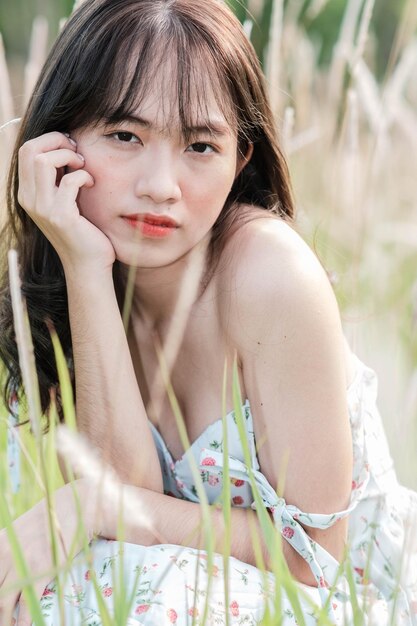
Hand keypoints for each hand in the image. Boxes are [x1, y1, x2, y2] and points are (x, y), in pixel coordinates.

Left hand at [0, 479, 92, 625]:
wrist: (75, 508)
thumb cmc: (50, 519)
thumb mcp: (20, 531)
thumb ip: (7, 548)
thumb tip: (6, 565)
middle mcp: (5, 556)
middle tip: (0, 619)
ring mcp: (23, 565)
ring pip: (3, 604)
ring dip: (3, 621)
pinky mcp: (41, 573)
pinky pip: (26, 606)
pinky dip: (21, 622)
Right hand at [17, 132, 115, 273]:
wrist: (87, 265)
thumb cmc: (81, 231)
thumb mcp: (62, 201)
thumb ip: (57, 179)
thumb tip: (65, 146)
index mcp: (27, 194)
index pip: (26, 151)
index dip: (49, 140)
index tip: (70, 146)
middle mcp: (29, 200)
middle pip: (30, 150)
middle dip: (56, 141)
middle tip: (77, 150)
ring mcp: (43, 208)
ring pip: (44, 160)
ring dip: (68, 155)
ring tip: (83, 166)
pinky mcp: (61, 216)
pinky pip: (70, 180)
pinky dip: (84, 176)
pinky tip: (91, 185)